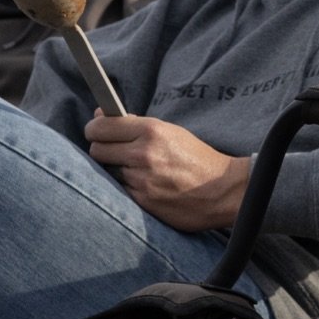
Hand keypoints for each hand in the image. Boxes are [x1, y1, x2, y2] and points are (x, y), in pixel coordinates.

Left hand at [84, 112, 250, 231]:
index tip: (95, 130)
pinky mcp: (143, 201)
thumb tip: (100, 117)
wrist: (224, 191)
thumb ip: (135, 125)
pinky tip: (146, 185)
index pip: (102, 127)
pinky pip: (120, 190)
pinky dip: (128, 187)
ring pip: (107, 171)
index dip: (95, 128)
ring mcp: (142, 180)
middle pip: (97, 149)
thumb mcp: (171, 132)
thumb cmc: (196, 158)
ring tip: (138, 170)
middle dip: (102, 149)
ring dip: (116, 170)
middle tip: (114, 151)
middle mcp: (144, 154)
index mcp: (152, 131)